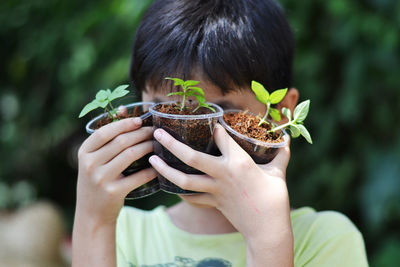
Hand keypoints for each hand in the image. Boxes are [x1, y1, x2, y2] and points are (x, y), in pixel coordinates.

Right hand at [76, 118, 156, 225]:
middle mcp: (90, 164)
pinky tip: (159, 165)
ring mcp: (101, 179)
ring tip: (157, 143)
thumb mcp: (93, 159)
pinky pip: (138, 176)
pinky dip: (151, 169)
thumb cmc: (96, 180)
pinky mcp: (114, 192)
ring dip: (147, 146)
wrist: (92, 214)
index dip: (123, 124)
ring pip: (130, 155)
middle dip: (140, 133)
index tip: (140, 120)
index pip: (104, 132)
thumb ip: (106, 137)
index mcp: (84, 152)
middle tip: (154, 131)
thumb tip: (123, 110)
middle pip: (121, 141)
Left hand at [148, 124, 292, 264]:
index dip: (213, 127)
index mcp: (238, 162)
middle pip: (191, 157)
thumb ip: (282, 153)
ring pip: (184, 180)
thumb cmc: (275, 197)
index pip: (221, 137)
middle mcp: (222, 174)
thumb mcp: (279, 172)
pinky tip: (170, 185)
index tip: (209, 122)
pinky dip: (179, 191)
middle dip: (172, 144)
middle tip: (157, 132)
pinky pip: (191, 197)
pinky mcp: (212, 203)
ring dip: (165, 170)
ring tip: (152, 159)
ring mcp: (214, 191)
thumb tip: (287, 137)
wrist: (267, 228)